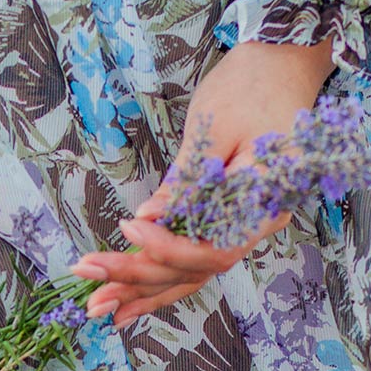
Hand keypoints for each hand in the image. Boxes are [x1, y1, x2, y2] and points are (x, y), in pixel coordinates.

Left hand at [73, 39, 336, 326]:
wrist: (281, 64)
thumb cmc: (250, 85)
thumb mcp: (213, 127)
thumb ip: (186, 179)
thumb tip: (149, 217)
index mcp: (267, 199)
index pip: (215, 246)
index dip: (168, 247)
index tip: (129, 227)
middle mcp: (261, 221)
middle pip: (199, 267)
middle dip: (140, 275)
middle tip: (89, 276)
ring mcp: (247, 224)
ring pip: (195, 272)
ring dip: (144, 289)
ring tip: (98, 306)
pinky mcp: (229, 220)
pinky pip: (195, 259)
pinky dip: (160, 279)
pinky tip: (127, 301)